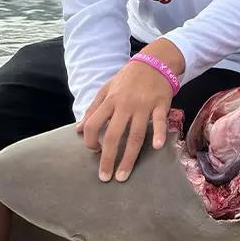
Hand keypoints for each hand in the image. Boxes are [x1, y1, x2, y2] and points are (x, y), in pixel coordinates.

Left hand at [77, 55, 176, 181]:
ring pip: (135, 134)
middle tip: (105, 177)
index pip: (94, 124)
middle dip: (108, 158)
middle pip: (114, 135)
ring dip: (129, 157)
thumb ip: (93, 109)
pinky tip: (157, 146)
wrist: (153, 63)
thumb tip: (79, 129)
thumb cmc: (128, 78)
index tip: (94, 151)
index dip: (91, 140)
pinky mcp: (161, 104)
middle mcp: (125, 105)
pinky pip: (159, 121)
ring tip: (124, 175)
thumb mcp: (106, 89)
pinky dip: (158, 133)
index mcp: (110, 101)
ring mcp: (143, 105)